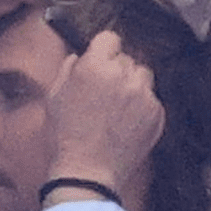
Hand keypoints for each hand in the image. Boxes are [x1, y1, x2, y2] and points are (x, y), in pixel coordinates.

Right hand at [45, 32, 164, 196]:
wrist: (87, 172)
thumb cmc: (65, 137)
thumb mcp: (54, 97)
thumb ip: (68, 69)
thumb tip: (79, 57)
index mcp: (95, 66)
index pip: (110, 38)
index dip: (103, 50)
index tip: (100, 61)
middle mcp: (123, 76)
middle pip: (127, 59)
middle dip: (116, 71)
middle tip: (103, 94)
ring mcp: (143, 95)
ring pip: (143, 77)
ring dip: (132, 86)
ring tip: (116, 109)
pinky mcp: (157, 114)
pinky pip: (152, 100)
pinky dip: (141, 108)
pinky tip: (124, 124)